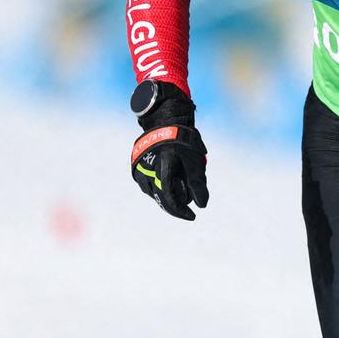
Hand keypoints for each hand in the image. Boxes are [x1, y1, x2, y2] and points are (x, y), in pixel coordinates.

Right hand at [129, 80, 208, 220]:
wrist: (164, 121)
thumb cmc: (183, 141)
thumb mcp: (195, 161)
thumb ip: (198, 184)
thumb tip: (201, 205)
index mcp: (163, 168)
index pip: (169, 199)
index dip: (181, 211)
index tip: (193, 217)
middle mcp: (147, 171)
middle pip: (162, 198)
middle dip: (177, 203)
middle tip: (190, 205)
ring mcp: (139, 170)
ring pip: (154, 193)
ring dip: (168, 195)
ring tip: (182, 187)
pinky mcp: (136, 168)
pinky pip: (148, 185)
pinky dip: (160, 188)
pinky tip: (171, 182)